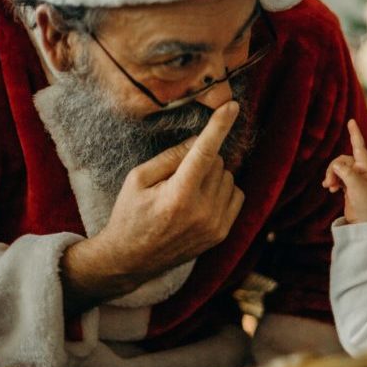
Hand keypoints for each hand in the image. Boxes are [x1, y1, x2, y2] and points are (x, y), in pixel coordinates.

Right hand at [62, 101, 244, 311]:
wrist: (131, 260)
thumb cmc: (129, 214)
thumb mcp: (138, 178)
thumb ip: (171, 156)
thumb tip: (200, 140)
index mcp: (178, 196)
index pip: (204, 152)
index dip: (219, 126)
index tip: (232, 106)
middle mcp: (202, 212)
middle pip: (217, 162)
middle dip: (201, 159)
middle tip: (177, 176)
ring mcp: (215, 225)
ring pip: (228, 176)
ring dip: (212, 175)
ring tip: (187, 191)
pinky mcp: (222, 234)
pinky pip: (237, 194)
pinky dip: (223, 189)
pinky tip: (202, 199)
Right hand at [322, 119, 366, 222]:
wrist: (366, 223)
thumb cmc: (366, 204)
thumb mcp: (356, 186)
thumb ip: (346, 172)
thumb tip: (335, 164)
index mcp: (366, 167)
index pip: (359, 146)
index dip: (355, 133)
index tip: (351, 121)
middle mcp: (361, 170)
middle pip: (342, 159)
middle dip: (333, 168)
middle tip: (329, 183)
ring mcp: (355, 178)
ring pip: (338, 168)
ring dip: (331, 175)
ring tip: (329, 187)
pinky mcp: (349, 187)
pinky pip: (337, 177)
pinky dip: (333, 181)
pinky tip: (330, 189)